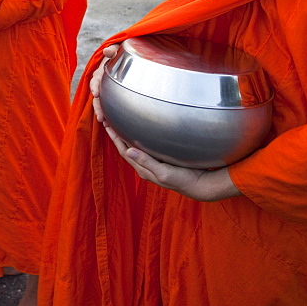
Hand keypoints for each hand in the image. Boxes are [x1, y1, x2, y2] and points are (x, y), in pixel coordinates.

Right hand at [90, 44, 118, 122]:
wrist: (131, 58)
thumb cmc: (124, 53)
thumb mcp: (119, 49)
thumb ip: (113, 50)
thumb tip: (107, 51)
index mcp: (102, 72)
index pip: (95, 80)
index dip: (94, 86)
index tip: (95, 94)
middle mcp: (102, 83)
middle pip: (97, 96)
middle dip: (98, 107)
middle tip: (101, 117)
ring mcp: (106, 90)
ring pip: (101, 103)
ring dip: (101, 113)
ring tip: (104, 123)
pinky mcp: (111, 97)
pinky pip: (107, 106)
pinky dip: (108, 115)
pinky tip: (111, 124)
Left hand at [103, 127, 241, 201]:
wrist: (199, 185)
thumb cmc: (183, 179)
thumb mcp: (164, 172)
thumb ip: (147, 162)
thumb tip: (129, 151)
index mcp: (143, 169)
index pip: (124, 151)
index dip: (115, 138)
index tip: (107, 124)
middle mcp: (145, 166)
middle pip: (126, 148)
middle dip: (117, 135)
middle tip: (110, 120)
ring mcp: (153, 164)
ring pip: (135, 148)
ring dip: (126, 136)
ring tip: (121, 124)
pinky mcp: (161, 161)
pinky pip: (145, 148)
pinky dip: (139, 139)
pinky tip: (142, 131)